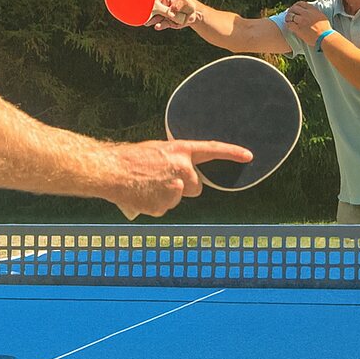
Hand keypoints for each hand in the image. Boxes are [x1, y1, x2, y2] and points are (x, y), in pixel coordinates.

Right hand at [107, 139, 251, 218]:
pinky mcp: (164, 205)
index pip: (213, 150)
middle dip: (184, 186)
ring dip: (167, 195)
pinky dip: (155, 204)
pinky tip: (143, 195)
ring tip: (147, 185)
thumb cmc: (130, 159)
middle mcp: (182, 169)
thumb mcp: (157, 151)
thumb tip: (181, 173)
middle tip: (162, 180)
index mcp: (179, 151)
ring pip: (178, 198)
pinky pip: (164, 208)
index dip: (232, 153)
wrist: (110, 171)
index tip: (249, 156)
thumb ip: (174, 161)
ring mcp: (174, 189)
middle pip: (196, 186)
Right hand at [148, 0, 202, 29]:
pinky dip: (159, 26)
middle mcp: (163, 8)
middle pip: (154, 10)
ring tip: (147, 22)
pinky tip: (156, 27)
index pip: (156, 0)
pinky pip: (163, 24)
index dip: (150, 2)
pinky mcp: (169, 23)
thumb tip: (172, 9)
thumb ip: (178, 5)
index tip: (145, 4)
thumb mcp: (185, 2)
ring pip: (157, 18)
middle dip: (148, 13)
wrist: (195, 14)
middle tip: (143, 15)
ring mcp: (165, 16)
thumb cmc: (188, 4)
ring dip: (152, 20)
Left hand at [284, 1, 327, 43]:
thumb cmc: (325, 28)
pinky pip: (289, 24)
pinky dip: (288, 24)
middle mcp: (306, 13)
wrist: (325, 37)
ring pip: (290, 16)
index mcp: (312, 9)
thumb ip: (314, 12)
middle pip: (294, 8)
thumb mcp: (321, 16)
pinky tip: (289, 25)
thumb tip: (309, 11)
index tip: (294, 8)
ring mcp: (302, 21)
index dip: (296, 5)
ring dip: (288, 18)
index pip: (300, 3)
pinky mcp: (299, 28)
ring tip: (288, 20)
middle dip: (290, 11)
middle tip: (289, 14)